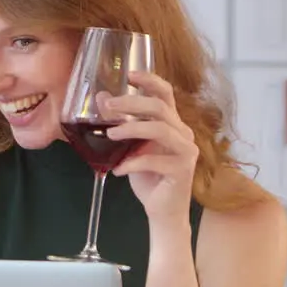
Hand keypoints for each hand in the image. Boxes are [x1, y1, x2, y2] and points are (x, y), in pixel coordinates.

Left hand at [102, 70, 197, 223]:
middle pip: (160, 107)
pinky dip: (132, 163)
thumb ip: (120, 126)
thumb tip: (101, 99)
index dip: (149, 80)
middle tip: (108, 106)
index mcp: (172, 124)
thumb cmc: (149, 177)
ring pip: (160, 129)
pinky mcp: (182, 170)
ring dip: (131, 129)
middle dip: (131, 103)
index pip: (165, 94)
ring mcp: (186, 151)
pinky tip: (118, 169)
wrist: (163, 211)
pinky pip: (154, 160)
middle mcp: (183, 133)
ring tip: (110, 135)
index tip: (129, 74)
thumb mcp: (130, 148)